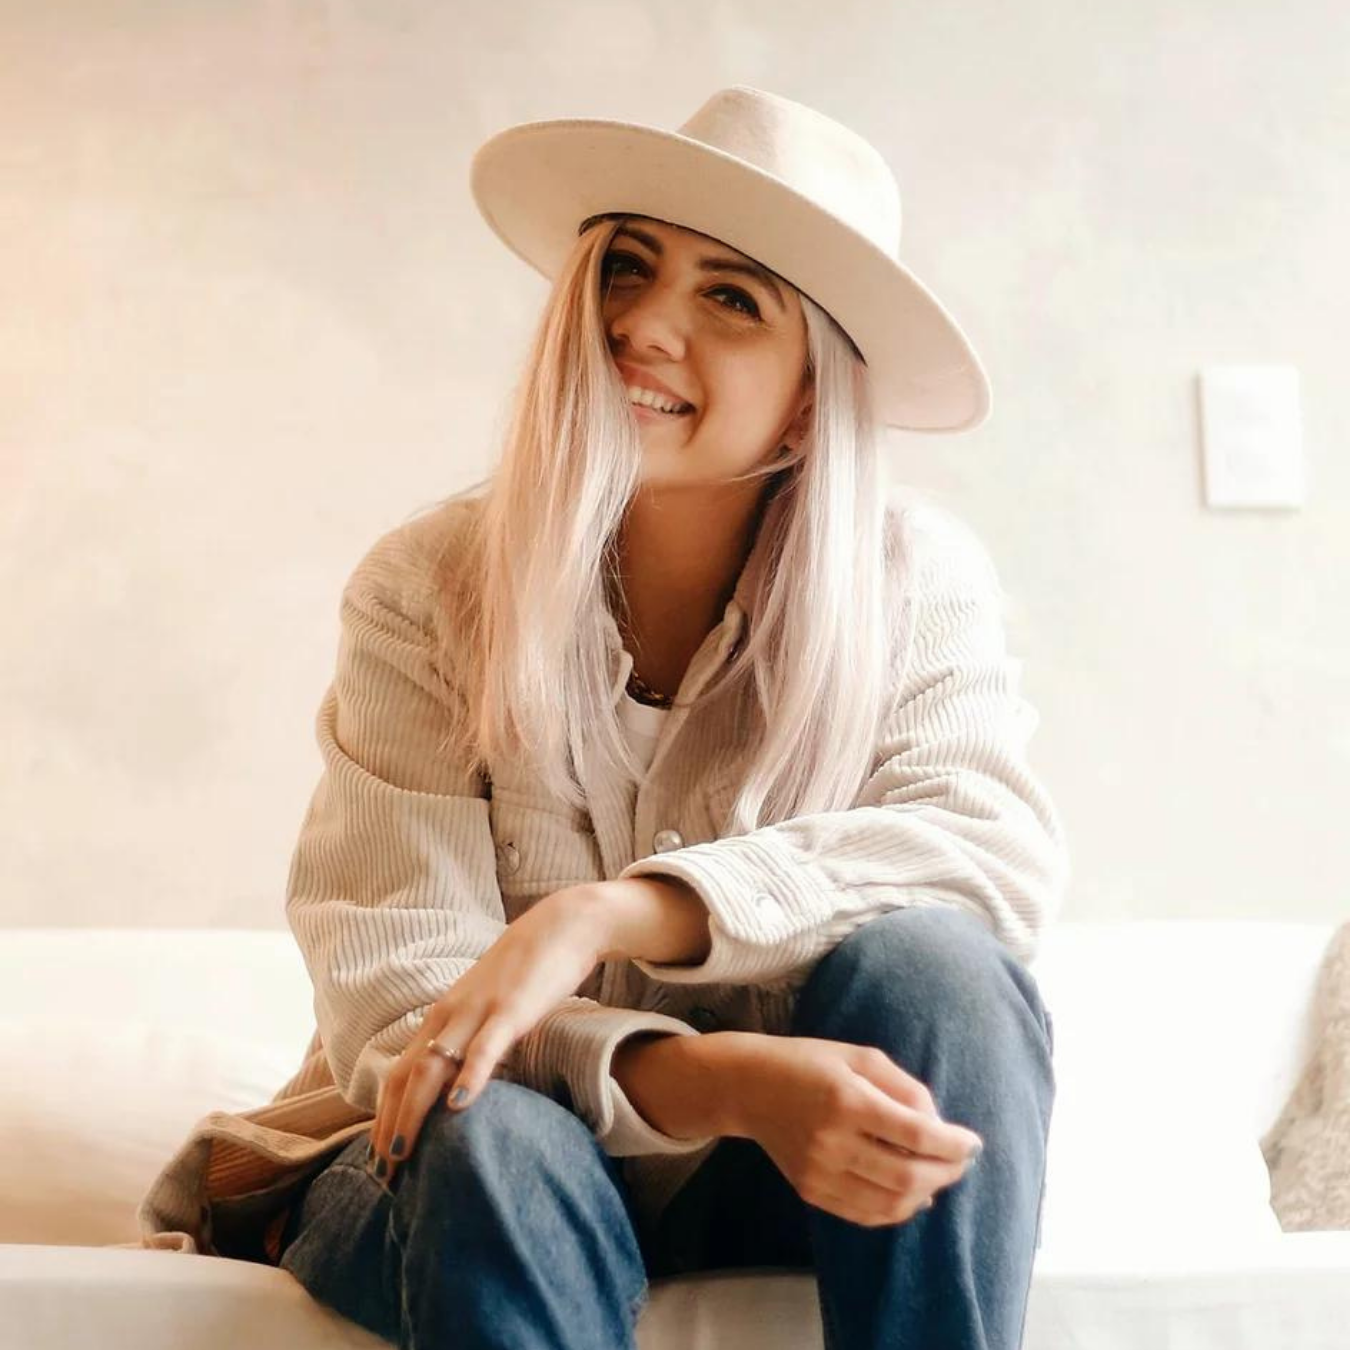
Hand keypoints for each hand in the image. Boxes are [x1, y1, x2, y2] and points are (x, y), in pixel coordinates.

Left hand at [368, 889, 604, 1183]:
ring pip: (432, 1067)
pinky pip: (485, 1047)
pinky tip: (460, 1106)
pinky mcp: (510, 1009)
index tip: (379, 1158)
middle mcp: (448, 1014)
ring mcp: (477, 1011)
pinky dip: (469, 1077)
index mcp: (442, 1016)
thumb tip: (462, 1085)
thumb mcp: (488, 1007)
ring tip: (403, 1154)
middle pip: (403, 1077)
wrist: (562, 926)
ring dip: (412, 1114)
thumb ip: (472, 1039)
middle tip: (383, 1174)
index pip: (397, 1073)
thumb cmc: (527, 971)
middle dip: (389, 1127)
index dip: (384, 1117)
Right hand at [723, 1033, 983, 1227]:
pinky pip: (866, 1214)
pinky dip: (898, 1209)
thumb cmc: (811, 1062)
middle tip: (962, 1161)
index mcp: (848, 1100)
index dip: (954, 1144)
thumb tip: (939, 1127)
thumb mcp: (860, 1056)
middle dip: (947, 1172)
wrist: (749, 1086)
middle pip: (908, 1175)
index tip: (975, 1143)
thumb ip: (905, 1088)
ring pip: (891, 1203)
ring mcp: (819, 1172)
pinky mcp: (810, 1191)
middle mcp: (832, 1141)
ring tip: (939, 1175)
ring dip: (927, 1193)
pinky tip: (913, 1194)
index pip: (915, 1134)